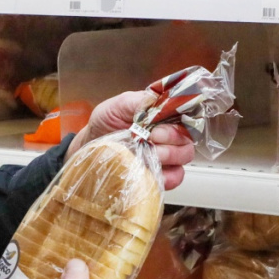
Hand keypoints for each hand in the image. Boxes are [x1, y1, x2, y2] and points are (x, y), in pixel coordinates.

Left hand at [65, 91, 195, 189]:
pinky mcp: (163, 173)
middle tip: (149, 139)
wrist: (91, 147)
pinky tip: (149, 170)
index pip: (186, 114)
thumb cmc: (106, 124)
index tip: (157, 127)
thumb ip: (139, 101)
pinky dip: (165, 175)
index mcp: (163, 114)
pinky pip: (176, 177)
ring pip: (184, 155)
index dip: (176, 120)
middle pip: (187, 137)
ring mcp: (168, 155)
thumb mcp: (118, 105)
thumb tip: (157, 101)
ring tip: (146, 154)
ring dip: (167, 156)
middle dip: (169, 139)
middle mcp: (169, 134)